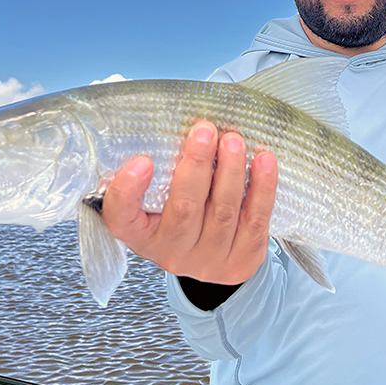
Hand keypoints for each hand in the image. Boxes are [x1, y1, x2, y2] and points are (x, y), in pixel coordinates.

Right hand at [101, 120, 277, 284]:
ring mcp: (209, 260)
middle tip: (204, 131)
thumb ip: (159, 171)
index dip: (128, 191)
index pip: (122, 218)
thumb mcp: (156, 199)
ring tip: (233, 141)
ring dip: (231, 172)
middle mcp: (172, 251)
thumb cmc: (180, 217)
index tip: (142, 161)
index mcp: (141, 234)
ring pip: (223, 213)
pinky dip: (262, 189)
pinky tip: (264, 161)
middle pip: (184, 209)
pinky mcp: (242, 261)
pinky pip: (256, 222)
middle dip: (197, 165)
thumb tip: (179, 123)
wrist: (211, 259)